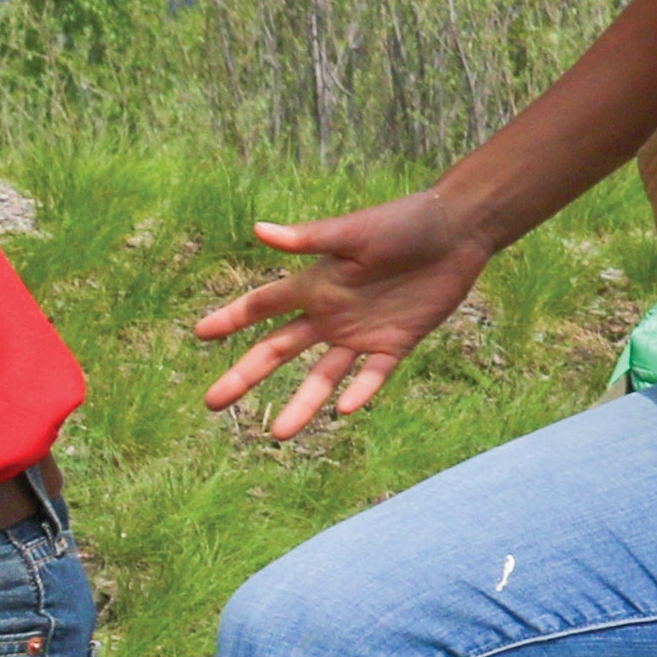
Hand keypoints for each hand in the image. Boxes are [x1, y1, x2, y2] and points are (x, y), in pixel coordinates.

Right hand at [191, 189, 496, 438]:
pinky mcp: (394, 345)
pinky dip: (359, 392)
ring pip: (322, 377)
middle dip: (244, 376)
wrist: (457, 231)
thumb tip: (259, 230)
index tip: (198, 334)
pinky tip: (343, 411)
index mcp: (315, 285)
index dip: (230, 319)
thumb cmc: (404, 223)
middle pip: (278, 351)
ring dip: (300, 404)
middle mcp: (329, 315)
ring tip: (278, 434)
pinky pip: (372, 376)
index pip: (262, 306)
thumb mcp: (354, 232)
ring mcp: (360, 334)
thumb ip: (308, 238)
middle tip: (212, 403)